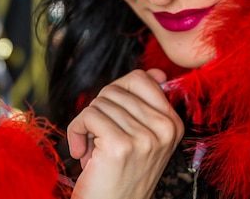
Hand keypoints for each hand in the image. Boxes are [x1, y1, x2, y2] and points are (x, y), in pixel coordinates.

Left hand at [67, 69, 183, 198]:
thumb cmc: (119, 176)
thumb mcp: (141, 138)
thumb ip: (144, 104)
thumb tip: (156, 72)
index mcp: (174, 123)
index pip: (142, 79)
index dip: (116, 93)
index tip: (111, 117)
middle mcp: (165, 129)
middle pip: (116, 90)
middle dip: (99, 111)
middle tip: (99, 137)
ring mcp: (145, 137)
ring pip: (100, 102)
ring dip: (87, 125)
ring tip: (93, 150)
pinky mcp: (121, 145)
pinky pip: (88, 115)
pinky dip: (76, 132)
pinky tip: (82, 153)